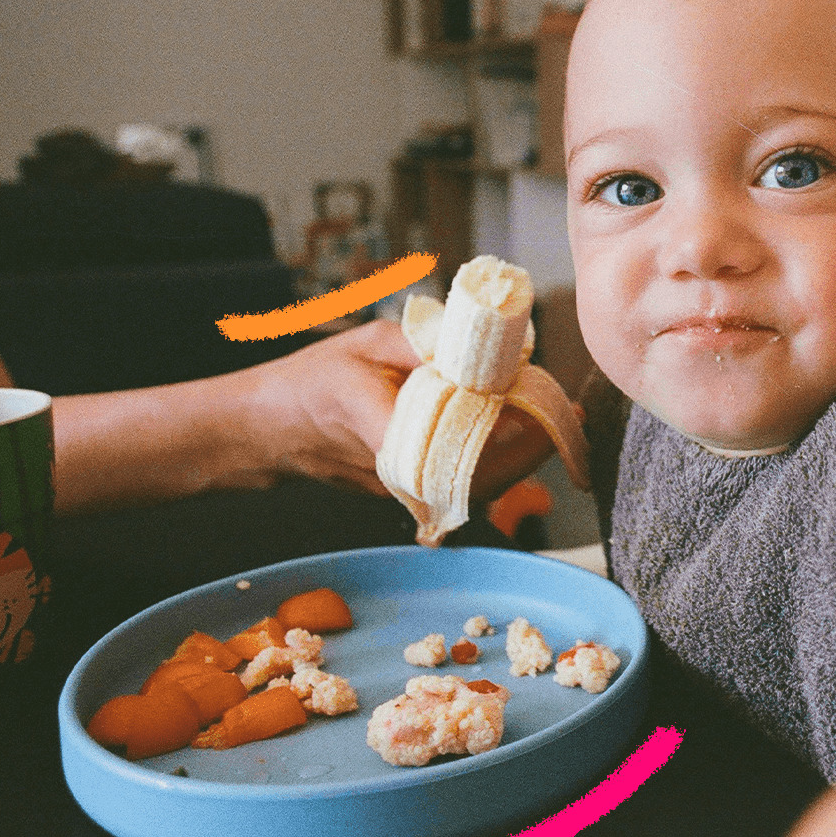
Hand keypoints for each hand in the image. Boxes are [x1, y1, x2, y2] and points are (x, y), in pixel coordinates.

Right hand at [234, 319, 561, 503]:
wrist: (268, 430)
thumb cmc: (313, 381)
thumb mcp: (365, 344)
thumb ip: (424, 344)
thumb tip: (486, 342)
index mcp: (383, 428)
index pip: (459, 447)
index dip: (510, 435)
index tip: (542, 408)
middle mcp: (399, 472)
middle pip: (482, 476)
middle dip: (532, 446)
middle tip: (567, 411)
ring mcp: (404, 491)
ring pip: (476, 486)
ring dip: (521, 456)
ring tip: (555, 419)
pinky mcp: (408, 494)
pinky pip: (462, 484)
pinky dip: (497, 461)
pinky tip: (522, 433)